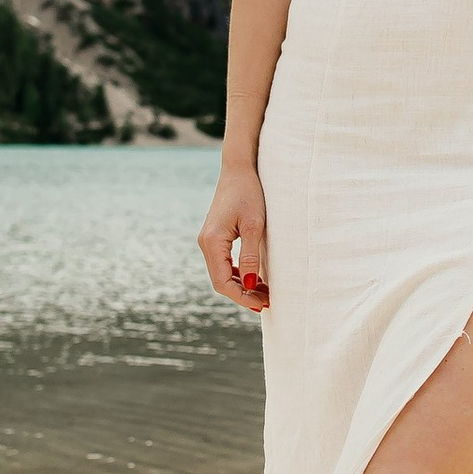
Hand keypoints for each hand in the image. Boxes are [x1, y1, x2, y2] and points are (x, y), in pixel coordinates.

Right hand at [199, 164, 269, 312]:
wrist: (238, 169)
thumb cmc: (249, 193)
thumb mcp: (254, 226)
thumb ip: (250, 257)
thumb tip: (247, 285)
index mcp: (212, 242)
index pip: (222, 282)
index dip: (241, 297)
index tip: (262, 304)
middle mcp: (205, 243)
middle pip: (220, 281)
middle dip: (242, 294)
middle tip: (266, 302)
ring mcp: (208, 240)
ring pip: (221, 273)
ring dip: (241, 285)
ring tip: (264, 293)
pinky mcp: (215, 237)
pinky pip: (223, 263)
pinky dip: (237, 274)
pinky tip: (254, 278)